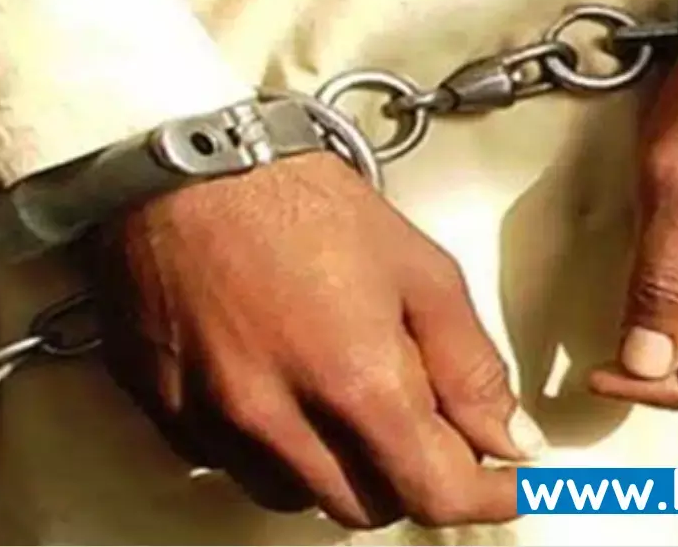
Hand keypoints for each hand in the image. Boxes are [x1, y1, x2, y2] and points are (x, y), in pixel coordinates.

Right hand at [87, 152, 545, 528]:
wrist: (185, 169)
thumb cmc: (301, 203)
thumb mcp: (419, 268)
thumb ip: (470, 365)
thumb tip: (508, 440)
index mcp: (355, 379)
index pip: (435, 492)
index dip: (487, 499)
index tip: (508, 488)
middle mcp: (281, 419)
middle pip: (368, 508)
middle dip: (408, 478)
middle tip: (423, 426)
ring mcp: (217, 424)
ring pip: (299, 497)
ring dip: (339, 470)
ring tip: (342, 398)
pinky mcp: (169, 416)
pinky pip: (235, 468)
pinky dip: (273, 450)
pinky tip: (283, 391)